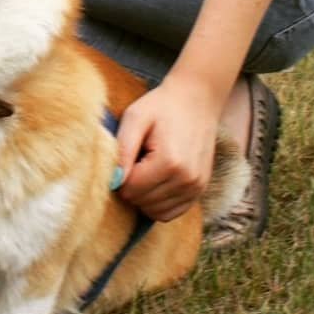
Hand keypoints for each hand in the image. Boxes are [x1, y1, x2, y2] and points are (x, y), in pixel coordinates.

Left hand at [114, 76, 221, 221]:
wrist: (197, 99)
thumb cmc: (162, 106)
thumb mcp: (135, 118)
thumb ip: (123, 149)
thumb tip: (114, 181)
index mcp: (169, 162)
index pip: (131, 190)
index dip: (120, 176)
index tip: (126, 155)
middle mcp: (187, 179)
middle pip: (142, 203)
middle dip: (131, 186)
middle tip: (136, 160)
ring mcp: (196, 187)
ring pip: (156, 212)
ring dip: (144, 196)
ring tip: (146, 168)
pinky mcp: (200, 190)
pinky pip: (171, 213)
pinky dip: (158, 204)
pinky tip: (155, 181)